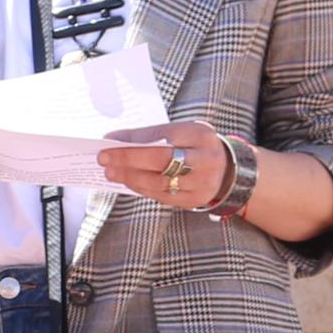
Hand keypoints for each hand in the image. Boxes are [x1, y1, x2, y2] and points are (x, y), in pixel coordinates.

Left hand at [97, 119, 231, 210]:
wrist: (228, 170)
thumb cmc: (195, 147)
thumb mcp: (181, 132)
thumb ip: (151, 134)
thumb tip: (114, 138)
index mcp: (200, 134)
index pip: (162, 136)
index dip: (134, 139)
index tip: (108, 140)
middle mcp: (204, 159)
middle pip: (161, 160)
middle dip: (128, 159)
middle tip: (104, 159)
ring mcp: (202, 183)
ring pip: (159, 182)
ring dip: (130, 177)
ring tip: (111, 172)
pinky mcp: (195, 200)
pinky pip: (163, 196)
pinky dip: (142, 188)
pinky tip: (128, 181)